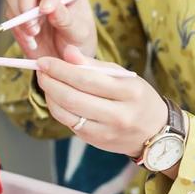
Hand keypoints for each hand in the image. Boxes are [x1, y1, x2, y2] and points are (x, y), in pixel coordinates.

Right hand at [4, 0, 96, 60]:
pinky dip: (16, 28)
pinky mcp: (18, 9)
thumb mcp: (79, 33)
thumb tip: (51, 10)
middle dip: (25, 2)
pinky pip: (9, 12)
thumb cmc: (77, 40)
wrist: (64, 55)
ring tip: (33, 36)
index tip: (46, 11)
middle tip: (31, 25)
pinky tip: (31, 41)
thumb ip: (66, 20)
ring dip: (18, 17)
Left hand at [36, 45, 167, 157]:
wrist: (155, 132)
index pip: (87, 79)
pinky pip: (69, 123)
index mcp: (129, 92)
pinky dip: (57, 108)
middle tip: (39, 70)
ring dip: (49, 96)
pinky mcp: (96, 141)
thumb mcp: (124, 76)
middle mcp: (119, 115)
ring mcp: (106, 131)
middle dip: (50, 82)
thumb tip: (67, 52)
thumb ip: (95, 64)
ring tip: (45, 81)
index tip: (44, 60)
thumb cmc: (137, 97)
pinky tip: (55, 97)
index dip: (61, 69)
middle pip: (73, 97)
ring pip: (67, 113)